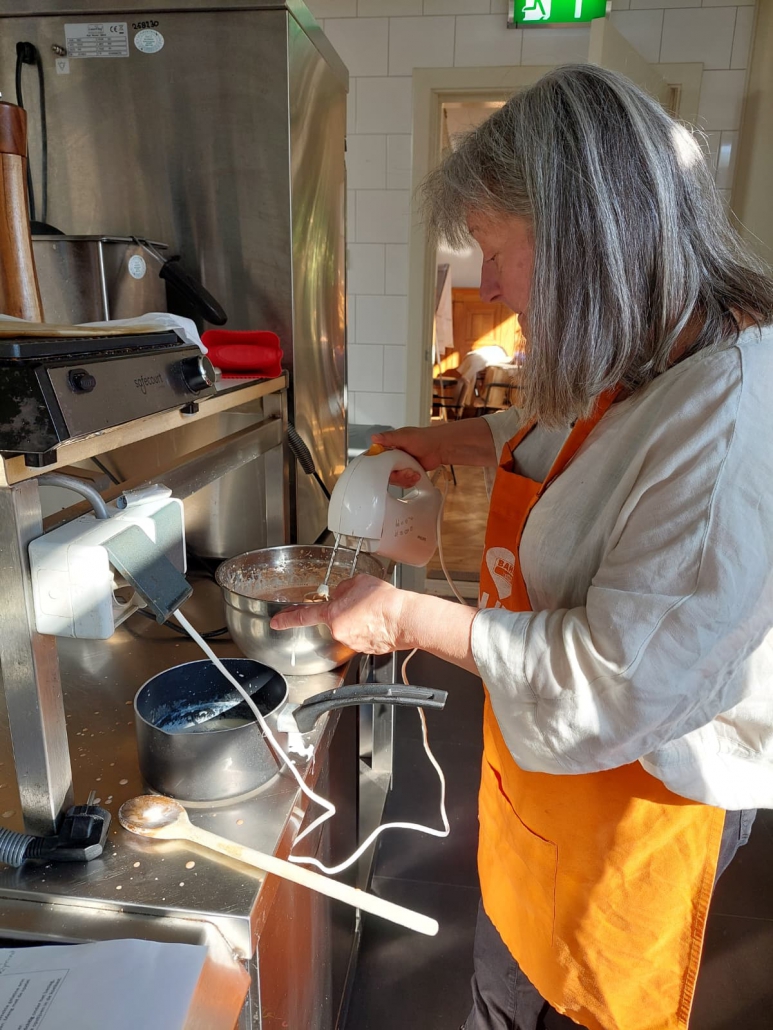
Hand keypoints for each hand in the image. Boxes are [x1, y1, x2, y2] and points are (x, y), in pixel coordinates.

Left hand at [270, 574, 407, 654]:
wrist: (405, 618)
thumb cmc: (385, 601)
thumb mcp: (358, 582)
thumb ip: (343, 588)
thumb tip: (340, 593)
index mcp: (333, 614)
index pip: (303, 616)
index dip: (287, 619)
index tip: (277, 622)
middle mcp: (339, 632)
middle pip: (335, 620)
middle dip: (344, 612)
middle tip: (362, 604)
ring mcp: (353, 643)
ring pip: (349, 629)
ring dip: (358, 621)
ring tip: (374, 612)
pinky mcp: (366, 649)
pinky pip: (362, 637)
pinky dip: (368, 630)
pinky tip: (379, 622)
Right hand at [371, 427, 442, 487]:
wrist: (440, 448)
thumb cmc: (424, 438)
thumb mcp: (405, 436)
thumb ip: (389, 438)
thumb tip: (374, 438)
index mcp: (388, 447)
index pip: (375, 459)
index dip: (378, 466)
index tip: (386, 469)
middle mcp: (392, 457)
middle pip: (384, 472)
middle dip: (397, 475)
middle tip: (406, 472)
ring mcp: (399, 466)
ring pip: (394, 479)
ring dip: (404, 479)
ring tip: (414, 473)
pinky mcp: (406, 473)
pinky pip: (402, 482)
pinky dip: (409, 481)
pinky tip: (416, 475)